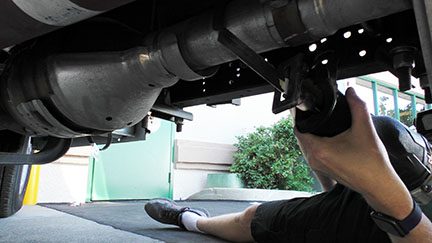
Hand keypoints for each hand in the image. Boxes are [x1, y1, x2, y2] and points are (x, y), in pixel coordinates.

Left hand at [294, 88, 411, 218]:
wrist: (378, 185)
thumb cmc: (372, 162)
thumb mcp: (365, 129)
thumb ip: (357, 106)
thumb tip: (351, 91)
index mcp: (318, 149)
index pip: (298, 128)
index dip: (301, 116)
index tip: (310, 108)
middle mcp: (313, 159)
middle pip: (301, 135)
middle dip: (308, 123)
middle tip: (318, 112)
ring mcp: (317, 166)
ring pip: (306, 144)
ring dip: (312, 133)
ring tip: (323, 123)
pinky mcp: (323, 169)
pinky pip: (313, 151)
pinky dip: (317, 143)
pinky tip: (328, 136)